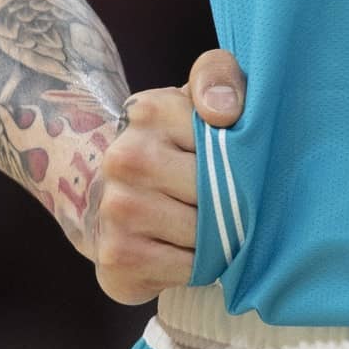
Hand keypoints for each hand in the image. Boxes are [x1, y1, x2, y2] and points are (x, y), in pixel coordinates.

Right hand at [83, 47, 247, 304]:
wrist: (105, 191)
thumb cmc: (170, 144)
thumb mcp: (196, 96)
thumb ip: (219, 78)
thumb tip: (222, 112)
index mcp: (150, 112)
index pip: (227, 145)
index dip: (244, 160)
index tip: (240, 162)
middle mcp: (124, 159)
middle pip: (218, 194)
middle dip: (236, 203)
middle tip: (236, 202)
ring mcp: (116, 210)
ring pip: (205, 236)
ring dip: (220, 238)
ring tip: (213, 226)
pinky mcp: (115, 258)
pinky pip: (187, 270)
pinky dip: (199, 266)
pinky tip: (189, 250)